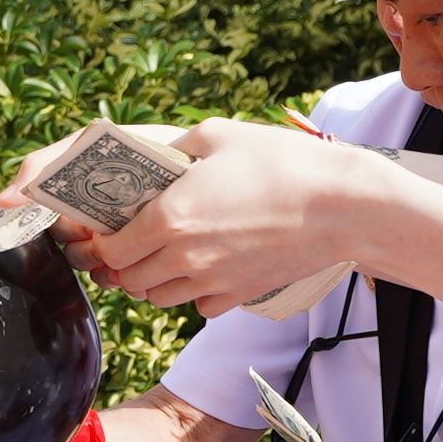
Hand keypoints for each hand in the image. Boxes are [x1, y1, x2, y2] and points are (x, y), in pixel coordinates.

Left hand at [64, 118, 373, 314]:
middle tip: (123, 243)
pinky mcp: (239, 295)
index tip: (102, 230)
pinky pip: (197, 305)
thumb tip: (152, 158)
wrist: (342, 206)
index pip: (111, 250)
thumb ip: (174, 149)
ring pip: (158, 297)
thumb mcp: (218, 135)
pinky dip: (190, 291)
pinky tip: (201, 266)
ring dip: (150, 279)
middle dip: (118, 264)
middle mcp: (184, 258)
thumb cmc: (281, 163)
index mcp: (170, 218)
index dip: (100, 242)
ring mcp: (213, 282)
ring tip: (160, 253)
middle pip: (128, 280)